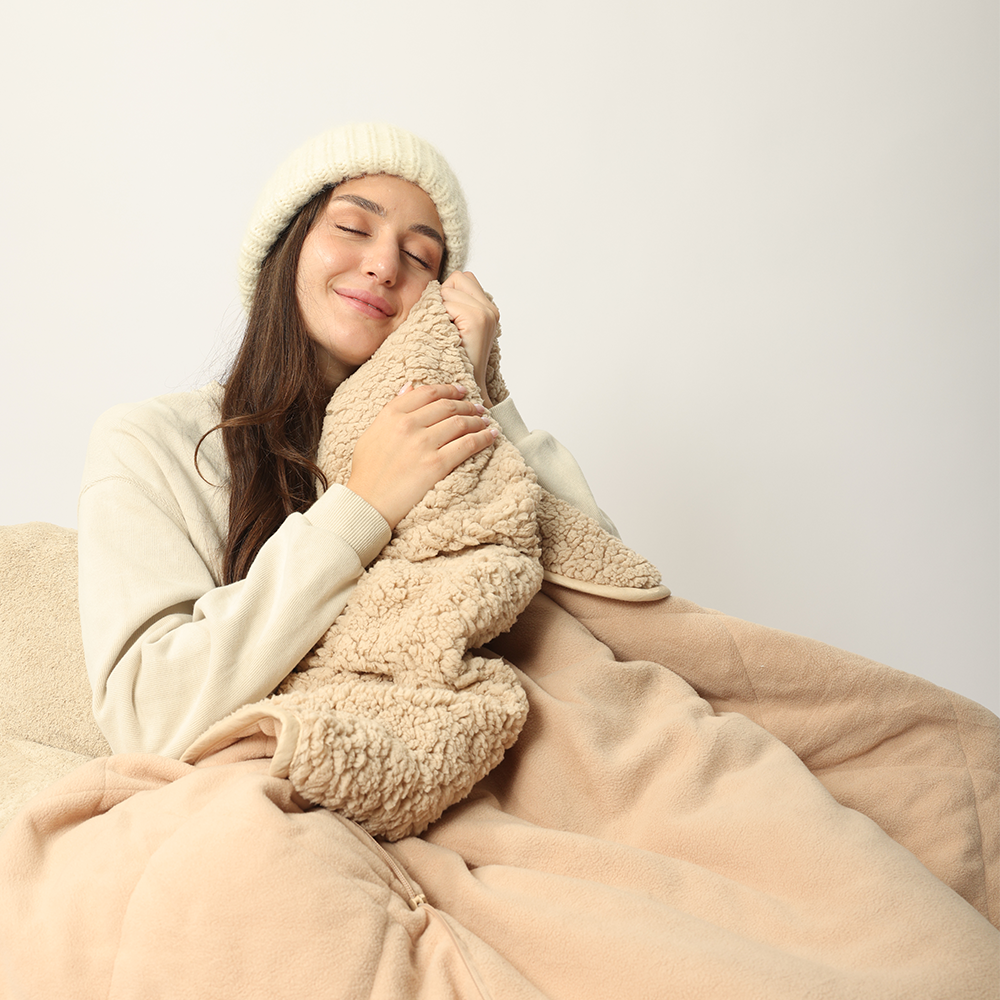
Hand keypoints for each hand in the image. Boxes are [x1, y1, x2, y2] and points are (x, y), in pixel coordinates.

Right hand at [346, 382, 497, 528]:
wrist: (368, 505)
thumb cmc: (367, 473)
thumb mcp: (371, 433)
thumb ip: (391, 408)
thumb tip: (410, 386)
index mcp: (391, 415)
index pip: (427, 393)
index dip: (449, 389)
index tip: (461, 390)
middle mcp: (408, 425)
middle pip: (448, 407)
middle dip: (467, 404)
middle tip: (478, 407)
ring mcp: (423, 444)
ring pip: (461, 423)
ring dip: (478, 420)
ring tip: (486, 421)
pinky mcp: (437, 465)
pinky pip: (468, 444)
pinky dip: (483, 438)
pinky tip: (491, 436)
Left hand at [440, 271, 499, 406]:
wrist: (468, 389)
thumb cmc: (455, 362)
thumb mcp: (455, 329)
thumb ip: (453, 305)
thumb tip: (434, 288)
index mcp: (488, 309)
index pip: (461, 279)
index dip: (448, 295)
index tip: (448, 320)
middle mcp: (490, 309)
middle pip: (457, 278)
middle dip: (445, 296)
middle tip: (446, 325)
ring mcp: (486, 313)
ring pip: (449, 289)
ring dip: (441, 308)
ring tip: (446, 332)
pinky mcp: (477, 319)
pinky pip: (447, 303)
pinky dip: (440, 317)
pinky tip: (446, 335)